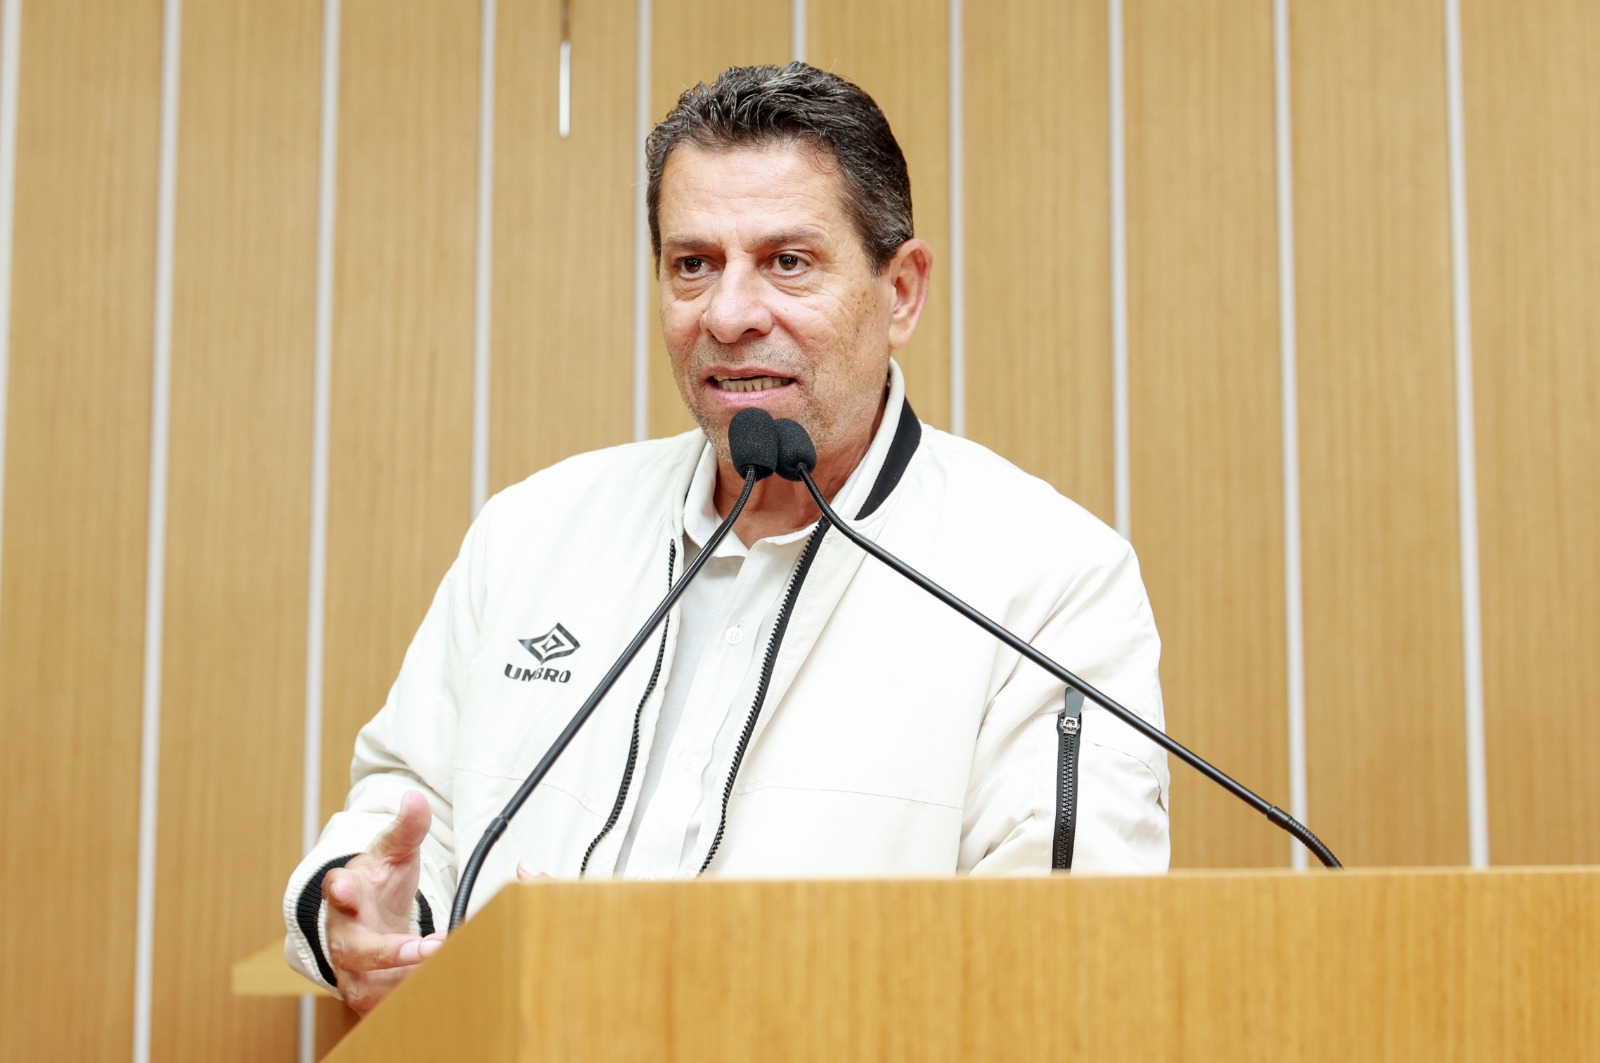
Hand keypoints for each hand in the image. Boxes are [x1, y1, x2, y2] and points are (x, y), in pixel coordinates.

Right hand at [322, 790, 445, 1014]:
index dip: (341, 891)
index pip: (336, 889)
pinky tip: (441, 987)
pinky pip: (383, 1004)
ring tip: (444, 969)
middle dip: (387, 952)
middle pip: (354, 949)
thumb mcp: (394, 852)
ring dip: (406, 980)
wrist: (368, 918)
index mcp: (345, 891)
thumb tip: (415, 797)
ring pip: (370, 985)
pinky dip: (411, 998)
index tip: (345, 890)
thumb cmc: (378, 882)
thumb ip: (407, 828)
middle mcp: (342, 934)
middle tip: (423, 949)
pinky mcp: (365, 993)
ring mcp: (351, 967)